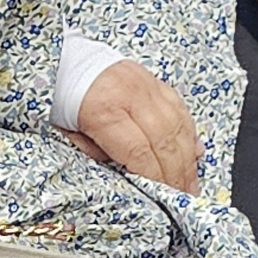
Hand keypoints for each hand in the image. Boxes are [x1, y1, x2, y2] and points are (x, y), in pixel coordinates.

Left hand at [72, 60, 200, 190]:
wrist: (70, 62)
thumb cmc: (64, 98)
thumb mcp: (67, 132)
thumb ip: (96, 153)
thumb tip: (124, 172)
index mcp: (103, 110)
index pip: (138, 150)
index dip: (153, 175)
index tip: (160, 194)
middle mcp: (132, 95)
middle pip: (164, 140)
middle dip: (175, 173)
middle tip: (181, 195)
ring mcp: (148, 86)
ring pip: (178, 126)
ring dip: (188, 158)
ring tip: (191, 182)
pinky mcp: (157, 82)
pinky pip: (181, 110)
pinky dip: (189, 134)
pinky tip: (194, 153)